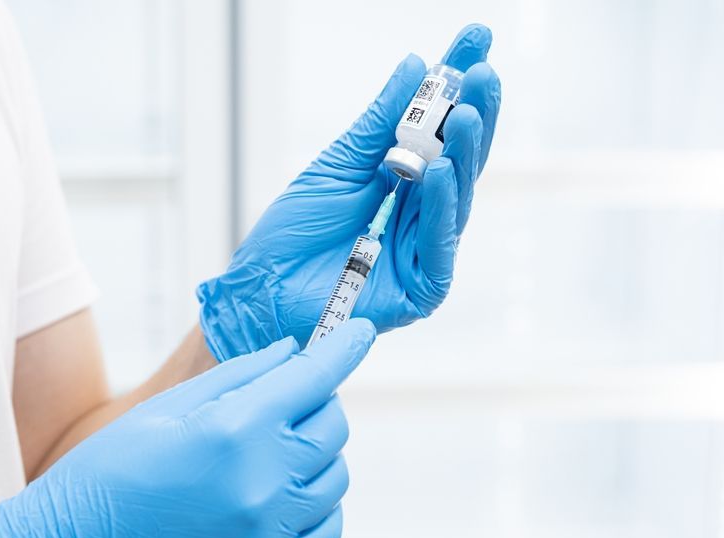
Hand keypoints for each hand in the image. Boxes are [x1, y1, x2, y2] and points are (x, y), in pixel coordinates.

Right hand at [0, 319, 375, 537]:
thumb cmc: (111, 471)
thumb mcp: (169, 407)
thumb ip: (241, 375)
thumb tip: (291, 353)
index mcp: (234, 427)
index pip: (314, 375)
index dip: (345, 347)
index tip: (362, 331)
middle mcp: (262, 477)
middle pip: (332, 422)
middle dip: (315, 400)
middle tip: (281, 401)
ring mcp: (270, 526)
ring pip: (335, 473)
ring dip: (316, 451)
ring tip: (273, 450)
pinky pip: (329, 527)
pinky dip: (320, 502)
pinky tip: (287, 491)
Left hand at [198, 24, 501, 359]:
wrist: (259, 291)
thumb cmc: (292, 234)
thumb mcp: (336, 165)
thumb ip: (378, 124)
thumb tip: (414, 67)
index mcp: (403, 183)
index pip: (441, 130)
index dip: (459, 87)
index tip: (476, 40)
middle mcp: (420, 214)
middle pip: (459, 161)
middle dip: (475, 115)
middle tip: (483, 72)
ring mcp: (422, 251)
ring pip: (456, 199)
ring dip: (462, 154)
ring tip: (466, 115)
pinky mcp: (419, 289)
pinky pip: (438, 247)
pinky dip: (440, 209)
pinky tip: (438, 171)